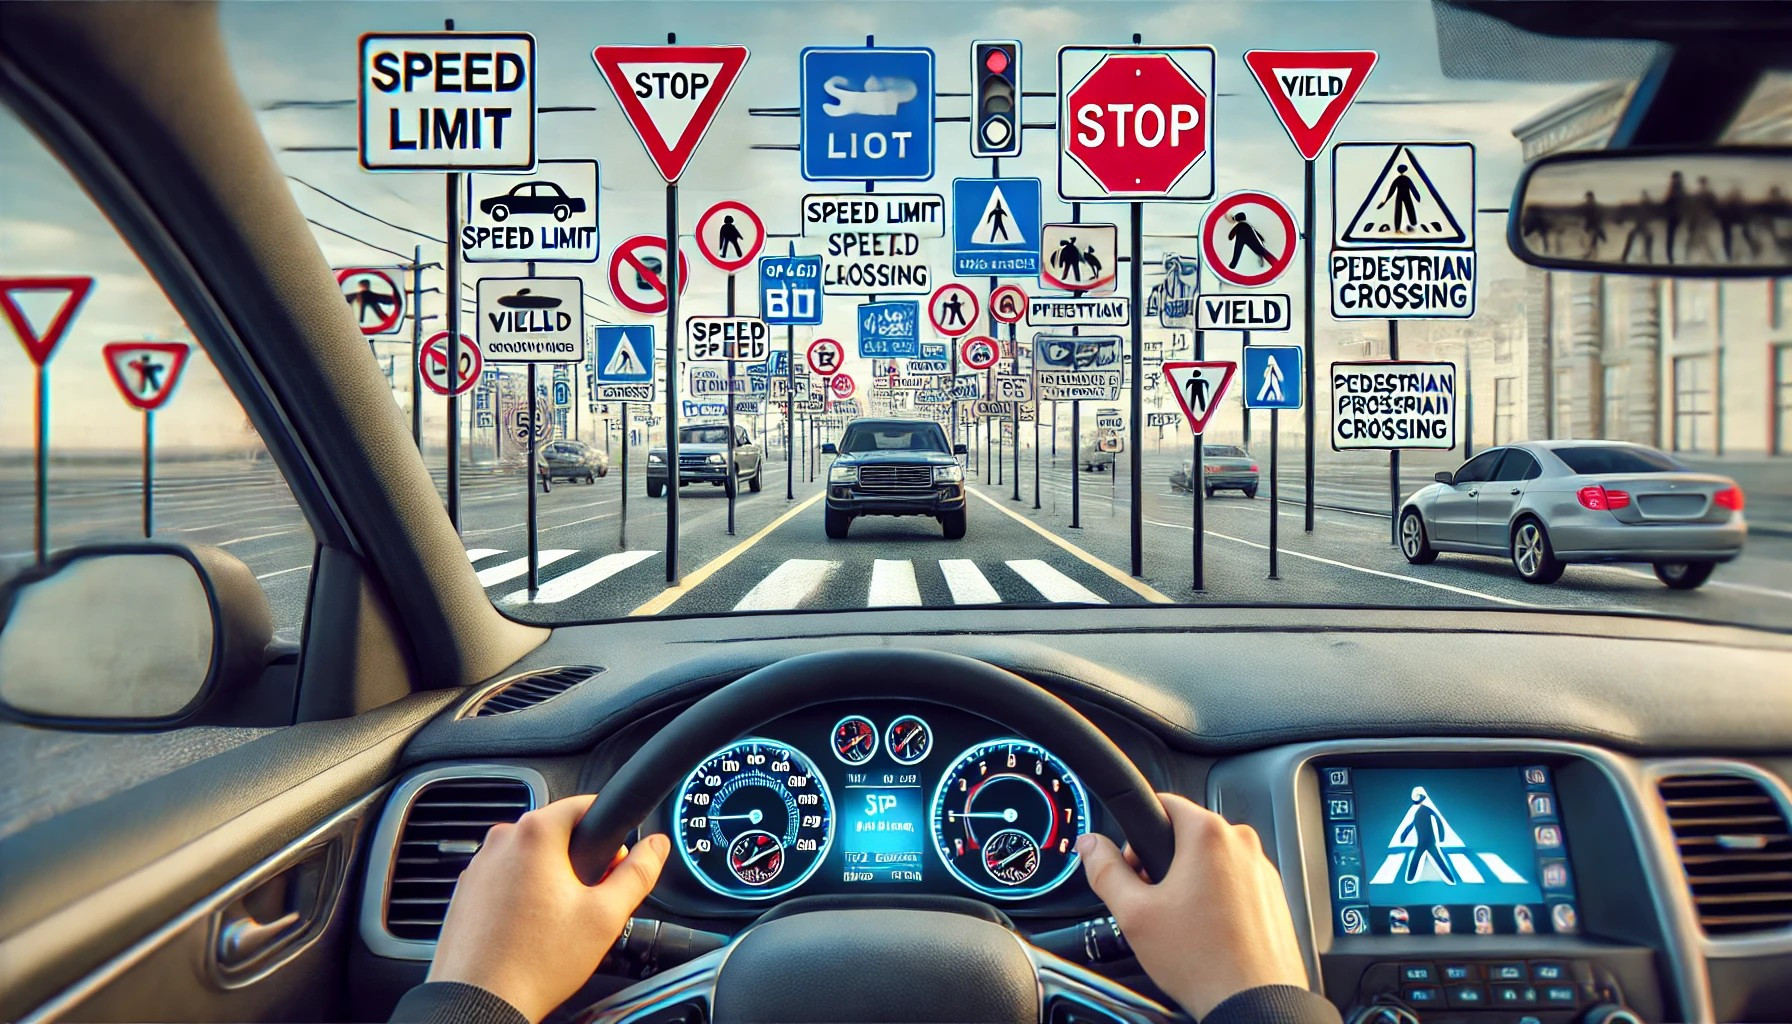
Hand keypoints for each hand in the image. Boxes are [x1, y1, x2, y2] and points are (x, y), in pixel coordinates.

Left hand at [428, 794, 669, 1023]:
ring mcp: (477, 867)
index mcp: (535, 834)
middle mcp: (500, 841)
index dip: (610, 832)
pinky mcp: (465, 892)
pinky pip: (504, 879)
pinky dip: (522, 895)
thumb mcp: (606, 916)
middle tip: (591, 900)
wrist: (480, 1002)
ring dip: (550, 878)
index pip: (584, 805)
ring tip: (559, 922)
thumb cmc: (536, 963)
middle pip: (556, 832)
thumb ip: (638, 873)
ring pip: (529, 857)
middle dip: (580, 859)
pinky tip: (532, 930)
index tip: (616, 862)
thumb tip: (656, 846)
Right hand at [1076, 793, 1307, 1018]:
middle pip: (1187, 835)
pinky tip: (1205, 932)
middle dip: (1163, 863)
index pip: (1163, 803)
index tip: (1131, 866)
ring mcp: (1263, 871)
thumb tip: (1090, 845)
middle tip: (1151, 901)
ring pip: (1212, 861)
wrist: (1254, 1003)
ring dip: (1190, 882)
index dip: (1136, 835)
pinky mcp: (1274, 896)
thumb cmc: (1202, 961)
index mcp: (1209, 834)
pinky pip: (1235, 884)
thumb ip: (1105, 870)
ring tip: (1181, 924)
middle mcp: (1243, 844)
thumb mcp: (1134, 913)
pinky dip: (1216, 899)